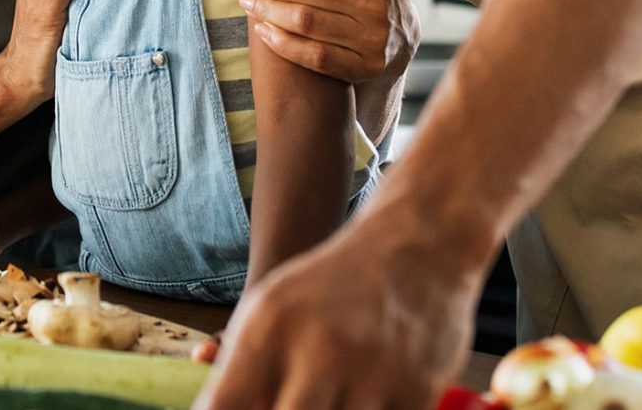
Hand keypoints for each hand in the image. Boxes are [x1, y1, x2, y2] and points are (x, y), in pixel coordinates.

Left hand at [195, 220, 483, 409]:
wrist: (414, 247)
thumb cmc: (327, 289)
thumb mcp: (268, 313)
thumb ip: (242, 374)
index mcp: (268, 331)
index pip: (225, 406)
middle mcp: (318, 352)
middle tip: (291, 398)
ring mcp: (370, 375)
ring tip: (328, 394)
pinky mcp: (416, 391)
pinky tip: (367, 396)